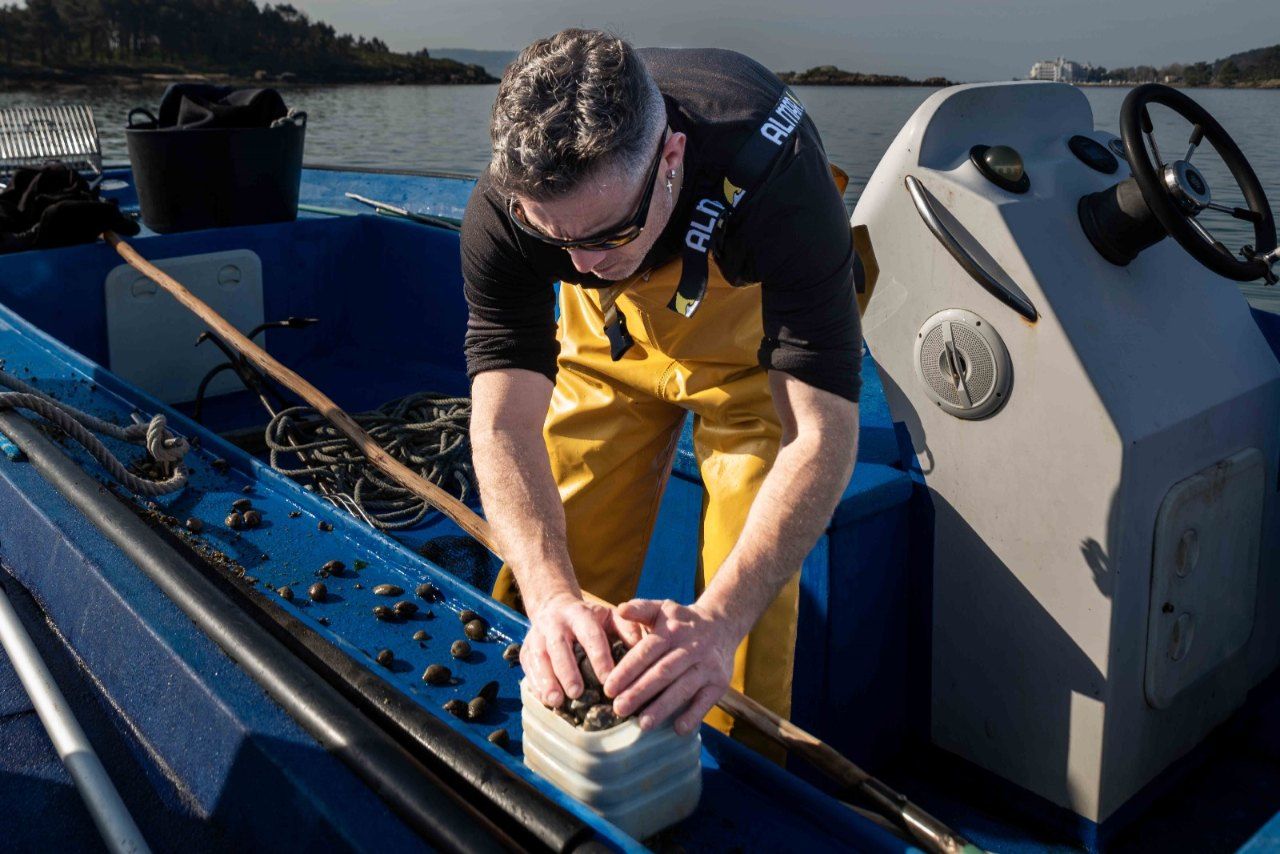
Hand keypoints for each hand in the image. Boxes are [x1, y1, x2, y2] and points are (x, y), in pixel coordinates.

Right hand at [521, 592, 643, 706]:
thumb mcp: (611, 616)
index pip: (590, 634)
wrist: (554, 607)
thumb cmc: (590, 619)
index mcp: (580, 614)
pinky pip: (528, 668)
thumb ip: (627, 629)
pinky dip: (535, 685)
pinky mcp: (526, 650)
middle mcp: (555, 623)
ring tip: (556, 701)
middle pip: (559, 646)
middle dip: (567, 670)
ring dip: (546, 680)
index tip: (608, 680)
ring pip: (539, 657)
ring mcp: (537, 636)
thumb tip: (642, 648)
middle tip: (576, 693)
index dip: (599, 657)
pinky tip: (544, 701)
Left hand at [603, 599, 738, 735]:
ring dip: (663, 707)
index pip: (647, 651)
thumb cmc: (681, 622)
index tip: (608, 688)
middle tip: (619, 709)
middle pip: (663, 672)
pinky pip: (706, 701)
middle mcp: (691, 647)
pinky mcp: (720, 682)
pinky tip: (677, 728)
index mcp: (672, 630)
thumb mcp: (661, 608)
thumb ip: (640, 609)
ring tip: (643, 724)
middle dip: (640, 692)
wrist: (722, 624)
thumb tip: (620, 610)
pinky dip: (693, 715)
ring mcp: (708, 665)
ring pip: (683, 688)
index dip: (627, 670)